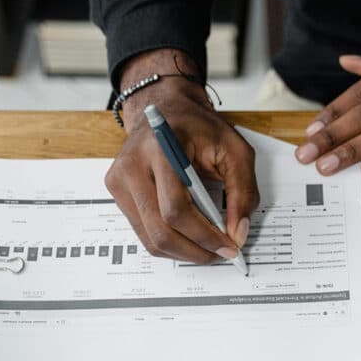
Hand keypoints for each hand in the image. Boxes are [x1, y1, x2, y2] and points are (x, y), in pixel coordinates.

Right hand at [105, 49, 258, 263]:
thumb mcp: (236, 151)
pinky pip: (143, 232)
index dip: (204, 235)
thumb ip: (243, 193)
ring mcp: (119, 180)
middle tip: (221, 253)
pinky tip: (190, 238)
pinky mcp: (117, 191)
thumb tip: (237, 234)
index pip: (176, 209)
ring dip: (183, 252)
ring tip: (208, 248)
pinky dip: (170, 243)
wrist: (165, 107)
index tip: (229, 246)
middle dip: (195, 250)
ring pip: (150, 238)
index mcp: (160, 149)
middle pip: (160, 230)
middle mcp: (132, 166)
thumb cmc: (200, 128)